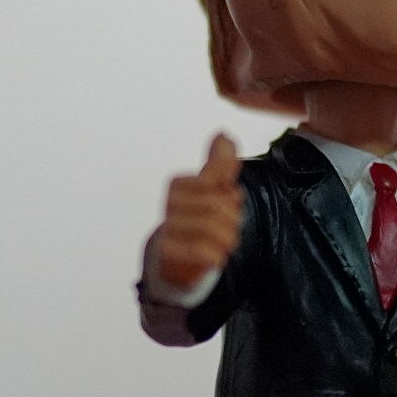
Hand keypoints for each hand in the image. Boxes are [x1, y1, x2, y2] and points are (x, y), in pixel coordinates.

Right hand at [153, 134, 244, 292]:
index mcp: (178, 186)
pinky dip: (216, 257)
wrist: (172, 264)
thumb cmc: (194, 223)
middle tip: (221, 230)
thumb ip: (219, 165)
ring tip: (216, 245)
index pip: (222, 187)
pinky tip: (210, 258)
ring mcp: (165, 229)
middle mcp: (168, 204)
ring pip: (215, 230)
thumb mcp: (209, 192)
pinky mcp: (166, 255)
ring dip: (225, 241)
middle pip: (220, 207)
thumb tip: (224, 133)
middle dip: (231, 222)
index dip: (231, 201)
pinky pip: (206, 253)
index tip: (221, 209)